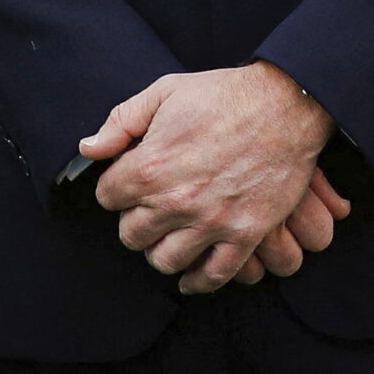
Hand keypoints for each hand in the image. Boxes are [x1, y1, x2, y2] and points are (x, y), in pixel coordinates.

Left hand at [80, 62, 335, 293]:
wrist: (285, 105)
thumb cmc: (223, 95)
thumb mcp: (164, 92)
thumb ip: (121, 122)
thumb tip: (88, 149)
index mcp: (150, 166)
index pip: (107, 197)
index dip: (115, 187)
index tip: (127, 182)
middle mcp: (176, 201)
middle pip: (131, 235)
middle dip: (134, 220)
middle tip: (148, 208)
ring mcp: (211, 222)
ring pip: (165, 261)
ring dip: (161, 249)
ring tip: (168, 235)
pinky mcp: (244, 235)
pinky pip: (213, 276)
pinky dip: (197, 281)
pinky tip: (191, 274)